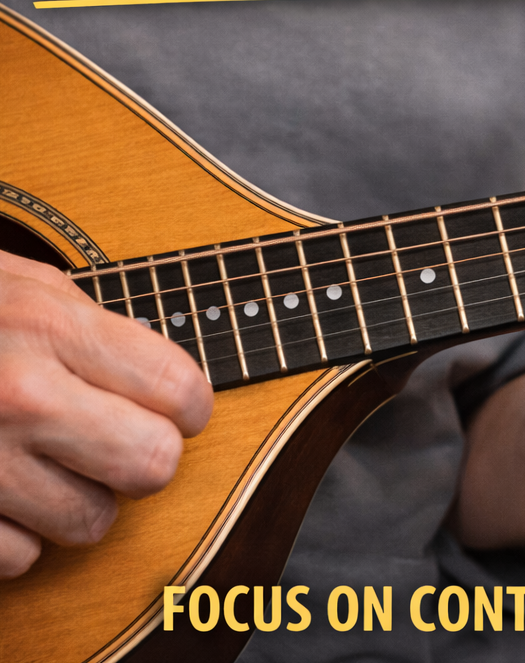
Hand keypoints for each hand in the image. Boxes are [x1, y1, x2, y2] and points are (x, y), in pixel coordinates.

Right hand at [0, 251, 212, 576]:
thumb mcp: (18, 285)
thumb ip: (94, 328)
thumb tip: (168, 382)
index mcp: (49, 326)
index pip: (182, 392)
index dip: (188, 406)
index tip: (173, 407)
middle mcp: (19, 395)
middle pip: (154, 465)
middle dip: (145, 457)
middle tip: (116, 440)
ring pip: (93, 522)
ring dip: (79, 499)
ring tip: (43, 460)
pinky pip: (21, 557)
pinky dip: (15, 533)